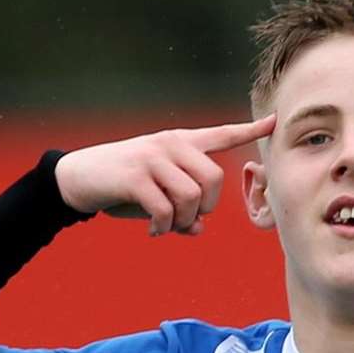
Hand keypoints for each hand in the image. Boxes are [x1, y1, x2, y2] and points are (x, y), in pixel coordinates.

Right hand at [53, 115, 275, 236]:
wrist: (78, 178)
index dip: (249, 130)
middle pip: (214, 179)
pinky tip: (152, 231)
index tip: (275, 122)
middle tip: (185, 219)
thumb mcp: (156, 195)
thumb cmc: (123, 188)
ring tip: (165, 226)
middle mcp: (170, 145)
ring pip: (191, 198)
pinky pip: (166, 210)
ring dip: (182, 222)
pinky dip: (162, 228)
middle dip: (205, 208)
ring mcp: (153, 158)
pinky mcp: (136, 177)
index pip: (221, 134)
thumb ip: (183, 209)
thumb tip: (200, 228)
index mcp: (180, 143)